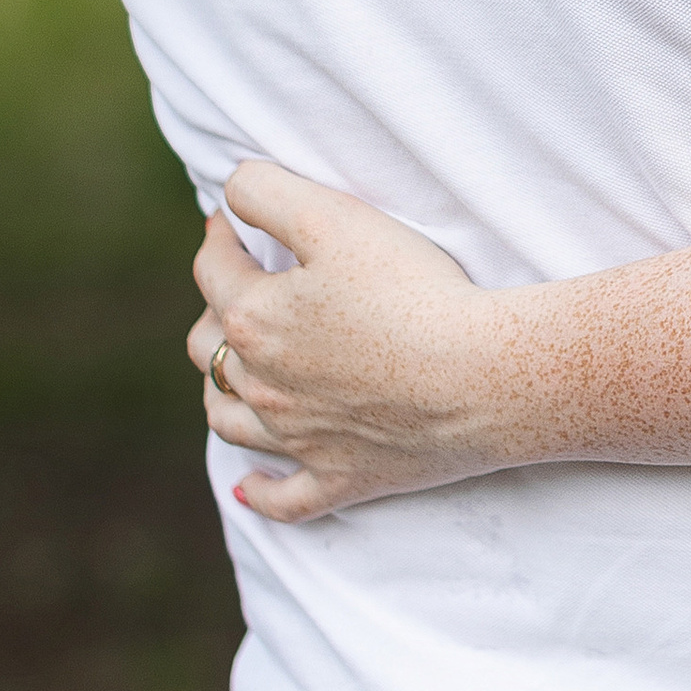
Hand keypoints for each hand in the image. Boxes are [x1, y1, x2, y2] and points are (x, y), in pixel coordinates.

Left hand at [189, 164, 511, 522]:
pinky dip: (262, 492)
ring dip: (220, 393)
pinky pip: (286, 499)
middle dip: (212, 311)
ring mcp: (298, 439)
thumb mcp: (336, 218)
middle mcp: (262, 385)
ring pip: (229, 422)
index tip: (231, 218)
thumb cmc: (415, 290)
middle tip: (237, 288)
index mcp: (254, 319)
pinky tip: (251, 486)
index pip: (213, 269)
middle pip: (206, 347)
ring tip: (232, 372)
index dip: (219, 235)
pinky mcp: (341, 478)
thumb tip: (231, 191)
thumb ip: (270, 194)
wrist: (484, 375)